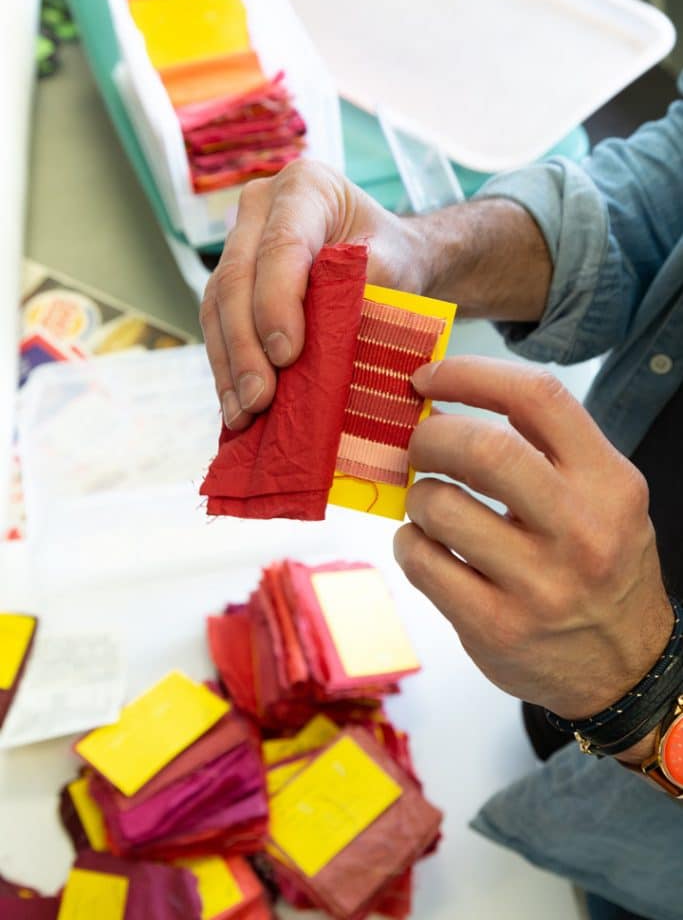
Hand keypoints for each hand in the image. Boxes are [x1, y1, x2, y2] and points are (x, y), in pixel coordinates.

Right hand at [200, 162, 429, 430]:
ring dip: (229, 364)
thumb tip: (319, 342)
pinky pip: (216, 324)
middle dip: (246, 344)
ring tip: (244, 413)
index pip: (281, 246)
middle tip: (261, 398)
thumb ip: (358, 289)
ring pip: (217, 305)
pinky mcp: (229, 279)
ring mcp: (239, 241)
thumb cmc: (393, 259)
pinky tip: (235, 406)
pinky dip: (226, 368)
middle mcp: (260, 206)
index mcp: (305, 187)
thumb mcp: (393, 266)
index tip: (287, 355)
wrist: (387, 259)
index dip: (277, 302)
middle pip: (237, 277)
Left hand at [394, 355, 671, 720]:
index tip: (426, 377)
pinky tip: (422, 545)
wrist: (626, 668)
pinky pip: (422, 563)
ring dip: (416, 496)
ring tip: (427, 505)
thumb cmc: (602, 564)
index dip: (469, 374)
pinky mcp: (496, 629)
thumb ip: (548, 447)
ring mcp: (539, 585)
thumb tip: (454, 394)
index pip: (537, 397)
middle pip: (484, 449)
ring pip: (440, 507)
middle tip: (416, 444)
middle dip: (430, 436)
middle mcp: (581, 531)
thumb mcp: (605, 496)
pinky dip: (407, 543)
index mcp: (609, 483)